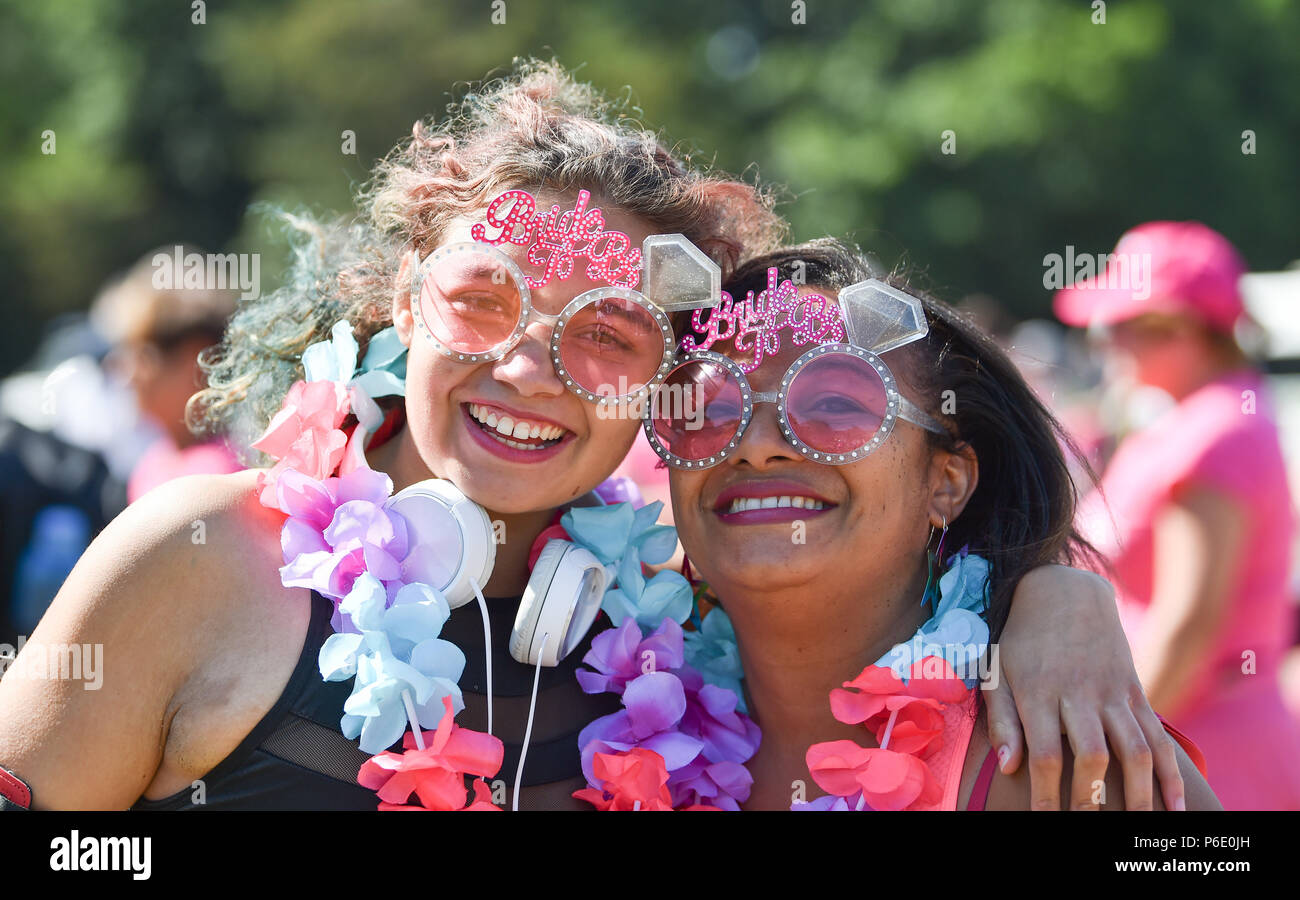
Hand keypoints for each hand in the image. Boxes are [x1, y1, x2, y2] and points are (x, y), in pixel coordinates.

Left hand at [982, 565, 1185, 809]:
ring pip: (1134, 749)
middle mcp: (1079, 693)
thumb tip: (1008, 766)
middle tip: (1086, 827)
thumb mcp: (998, 671)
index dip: (1048, 794)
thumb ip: (1002, 719)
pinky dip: (1169, 773)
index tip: (1045, 821)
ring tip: (1137, 827)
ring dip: (1138, 794)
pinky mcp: (1135, 690)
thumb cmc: (1021, 640)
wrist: (1065, 591)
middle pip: (1092, 756)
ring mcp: (1112, 692)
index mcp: (1039, 691)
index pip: (1047, 754)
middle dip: (1091, 800)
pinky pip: (1157, 736)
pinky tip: (1173, 805)